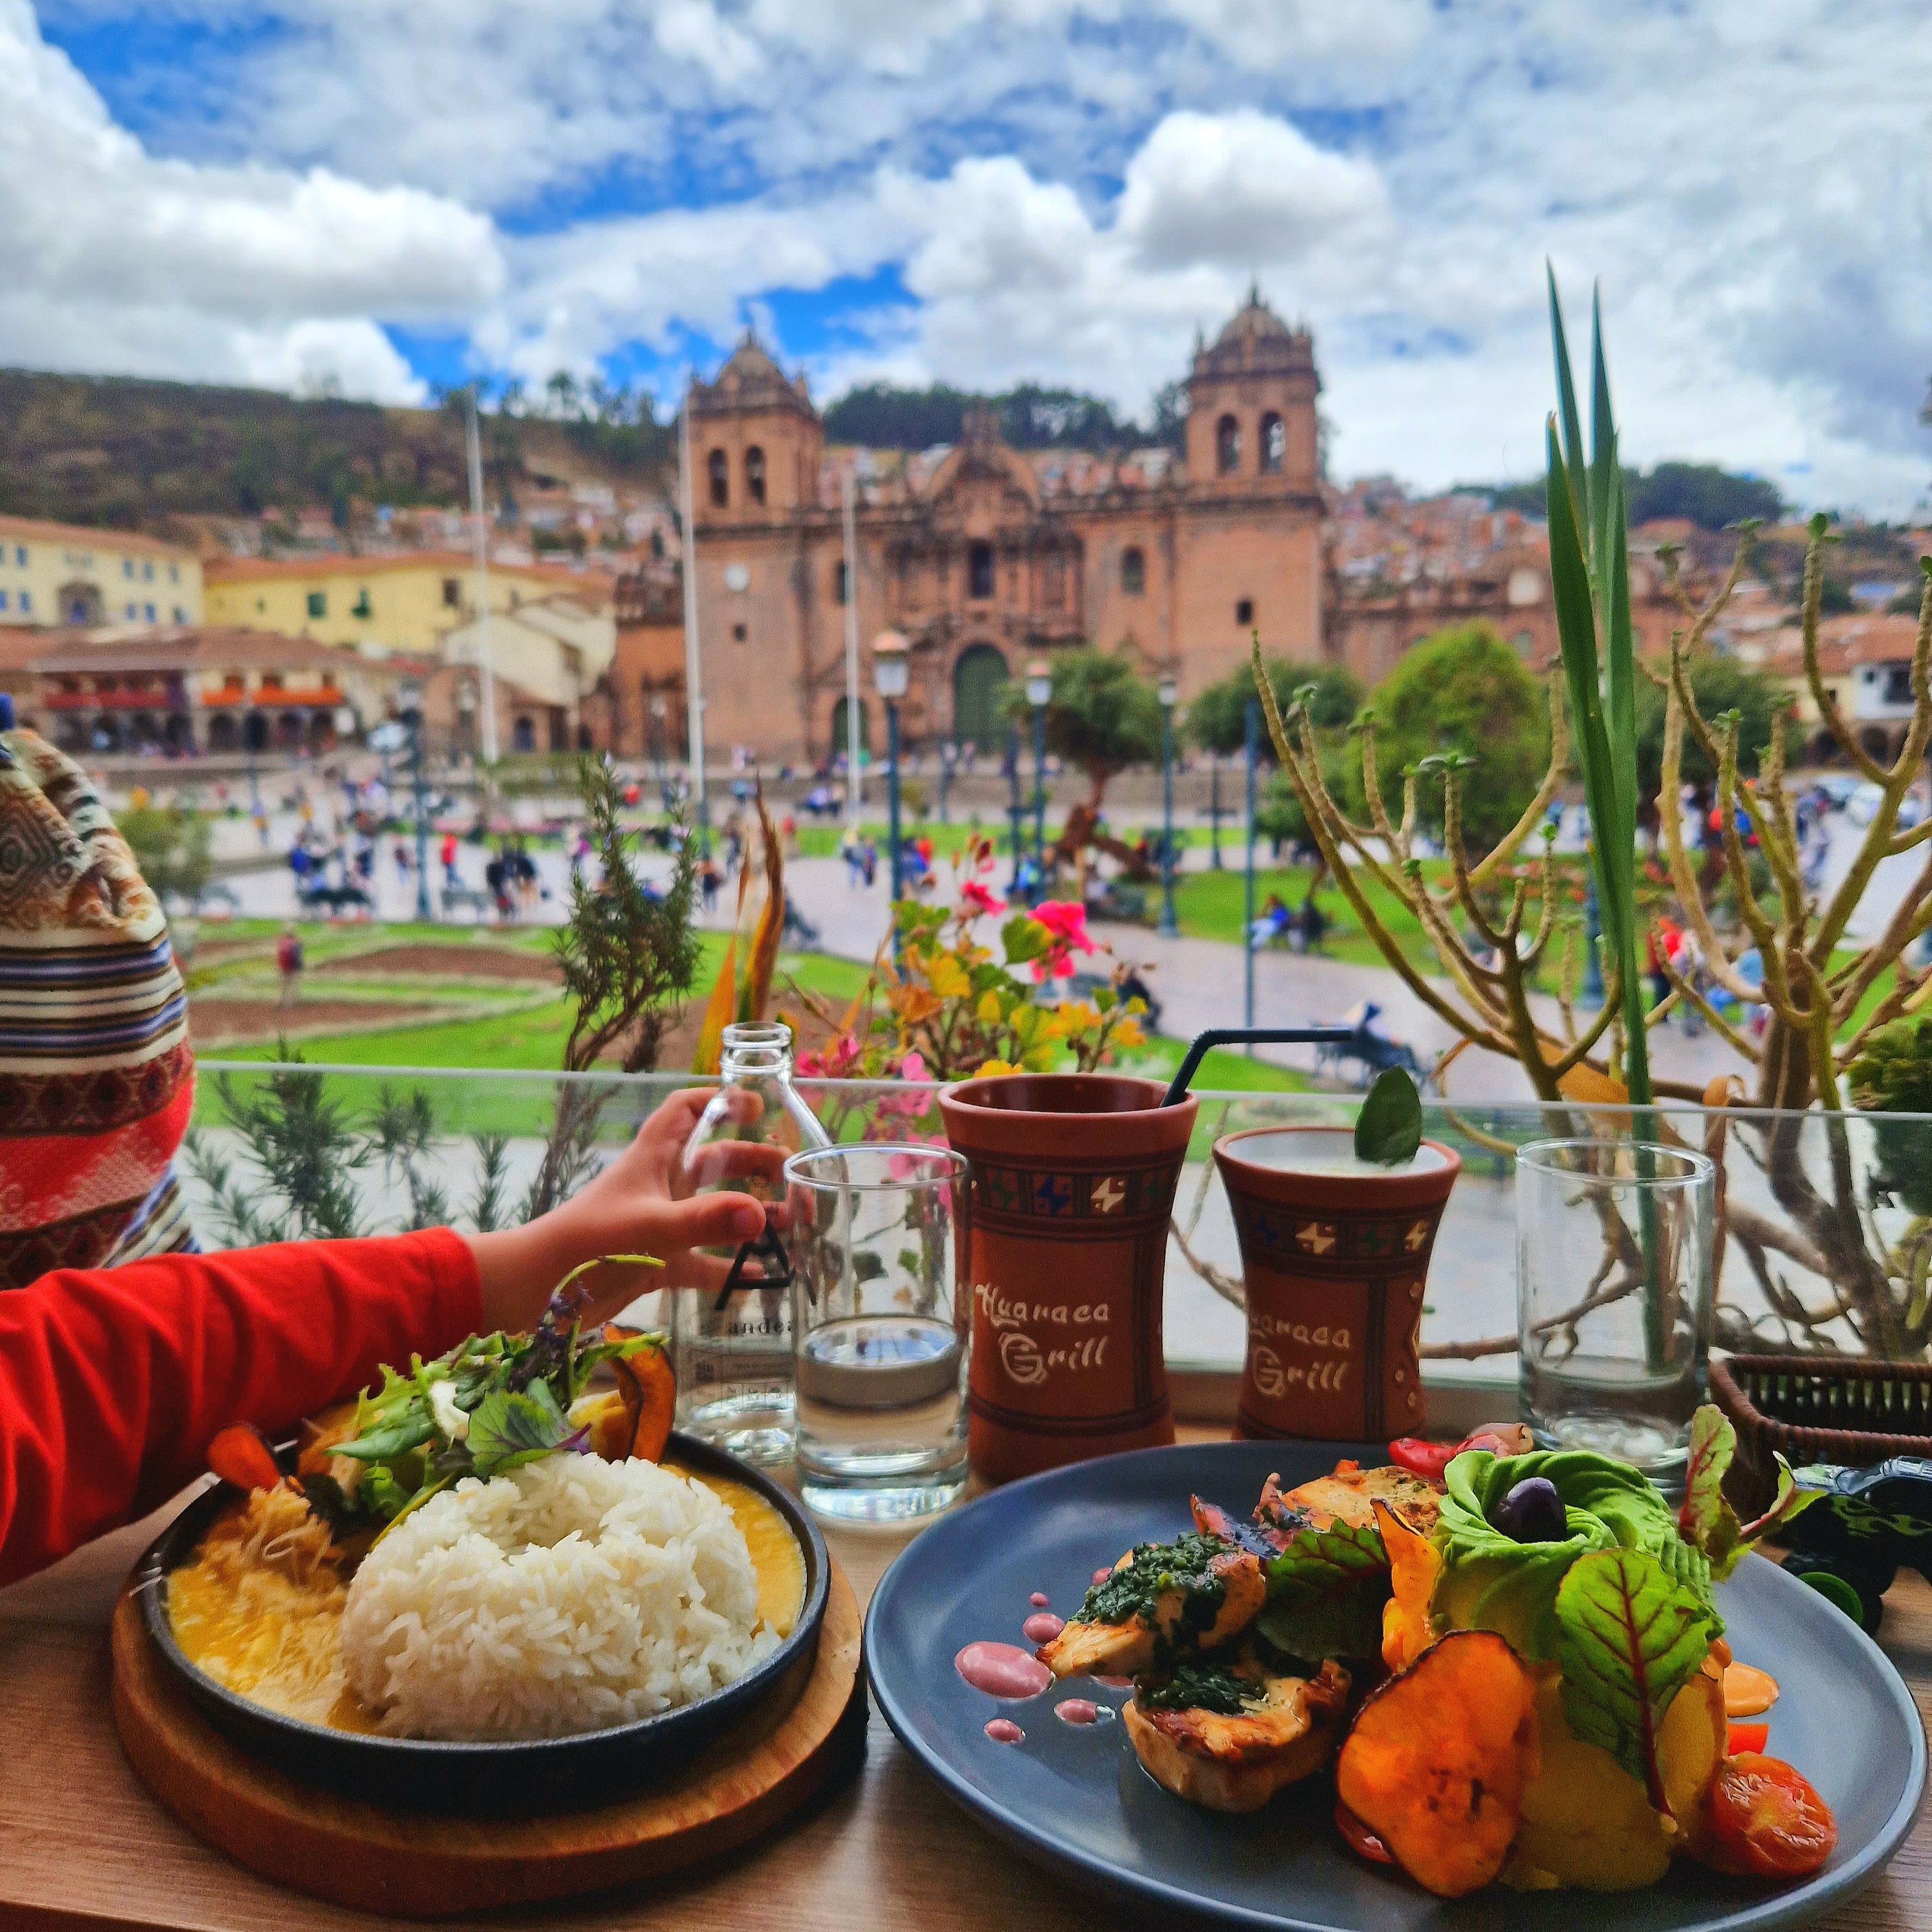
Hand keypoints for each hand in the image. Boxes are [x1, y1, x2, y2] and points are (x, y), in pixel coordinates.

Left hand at [467, 1088, 788, 1333]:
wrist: (534, 1292)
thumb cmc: (587, 1244)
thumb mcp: (651, 1228)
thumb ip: (706, 1221)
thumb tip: (761, 1214)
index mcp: (652, 1159)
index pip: (685, 1111)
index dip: (717, 1101)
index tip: (756, 1107)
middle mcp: (658, 1186)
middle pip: (711, 1161)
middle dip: (751, 1162)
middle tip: (790, 1173)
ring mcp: (656, 1226)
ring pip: (711, 1211)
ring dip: (747, 1214)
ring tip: (789, 1223)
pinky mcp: (653, 1262)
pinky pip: (700, 1261)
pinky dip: (727, 1266)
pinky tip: (759, 1275)